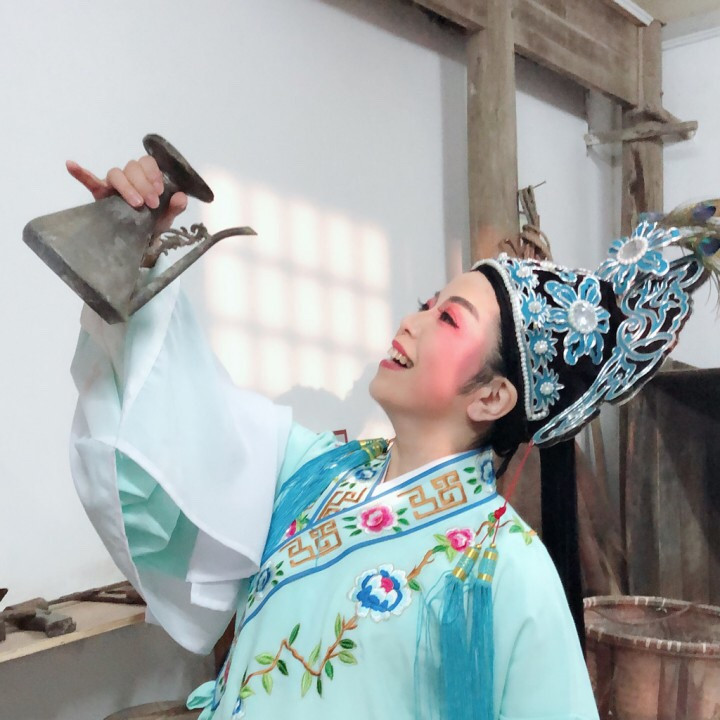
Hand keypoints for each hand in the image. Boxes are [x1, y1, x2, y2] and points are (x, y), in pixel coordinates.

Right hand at [66, 156, 187, 233]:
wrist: (143, 240)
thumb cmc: (155, 222)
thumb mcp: (168, 216)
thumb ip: (176, 206)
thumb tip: (181, 197)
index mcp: (146, 176)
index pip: (147, 163)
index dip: (153, 174)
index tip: (159, 192)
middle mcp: (130, 176)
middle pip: (132, 168)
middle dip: (143, 184)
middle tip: (151, 203)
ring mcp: (114, 184)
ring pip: (116, 173)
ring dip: (127, 186)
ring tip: (136, 204)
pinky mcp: (100, 193)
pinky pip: (89, 180)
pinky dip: (81, 173)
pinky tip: (71, 165)